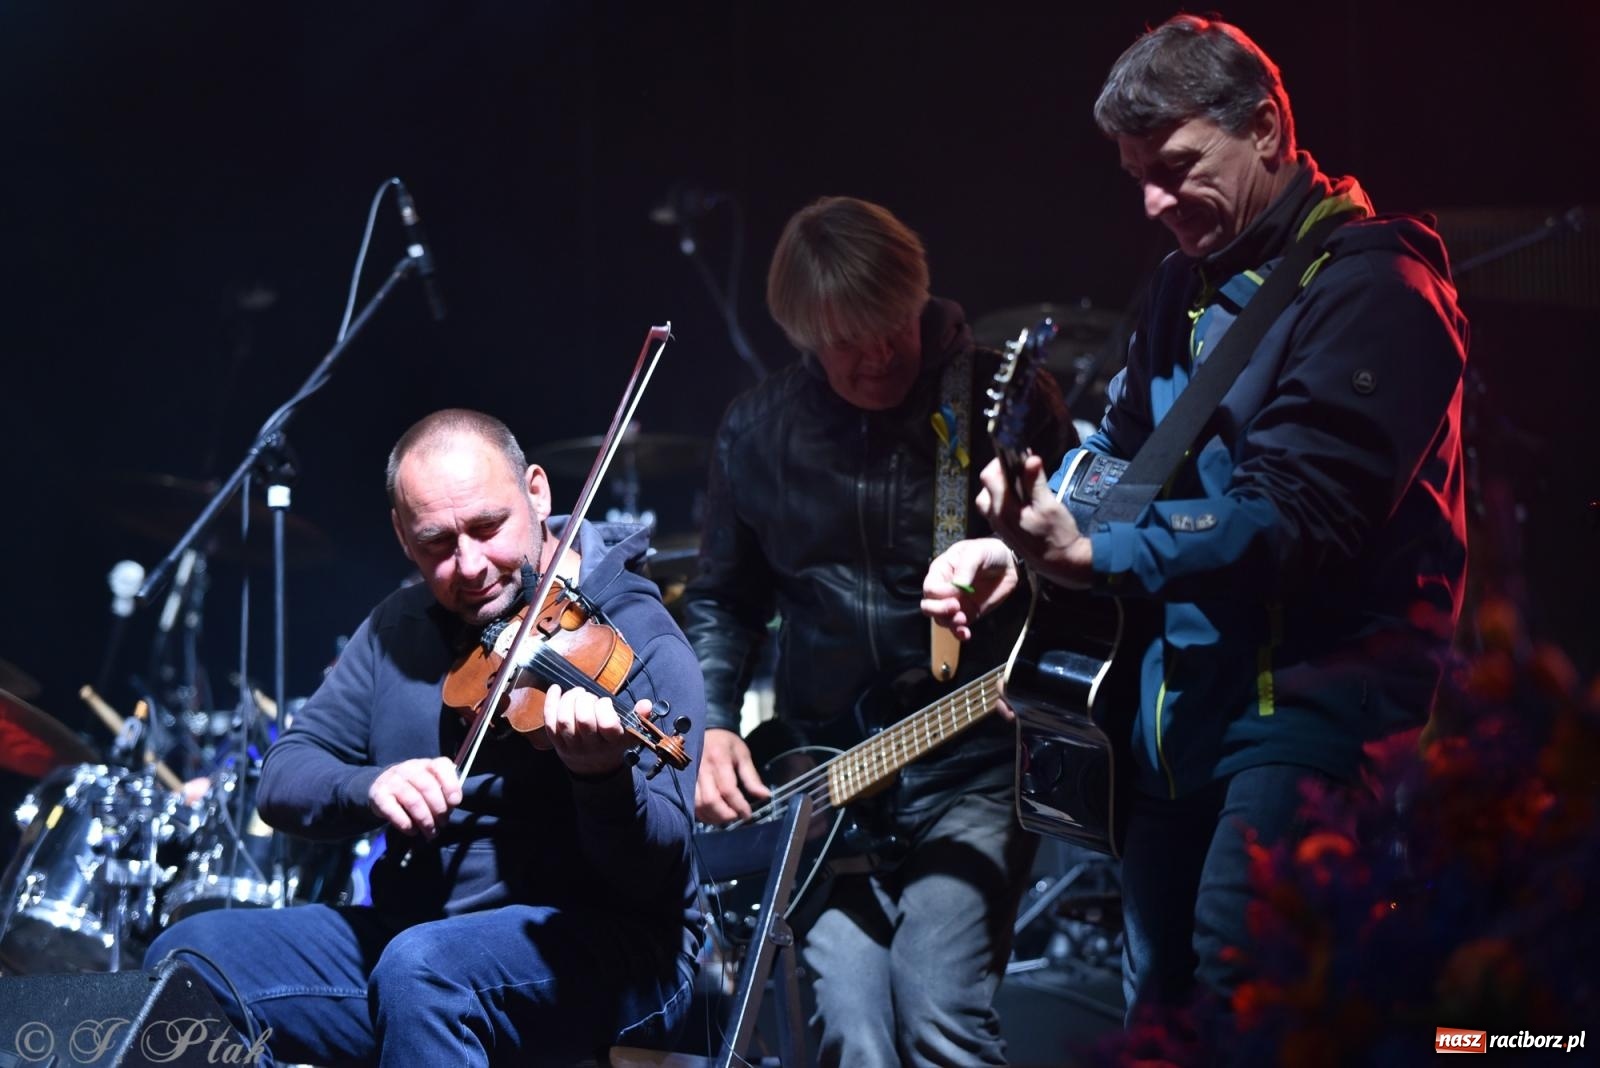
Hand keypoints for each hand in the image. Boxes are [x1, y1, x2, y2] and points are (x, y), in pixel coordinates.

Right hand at [369, 757, 461, 837]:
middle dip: (439, 810)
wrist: (381, 789)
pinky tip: (412, 830)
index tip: (454, 803)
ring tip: (429, 832)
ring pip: (413, 801)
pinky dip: (405, 823)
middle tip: (442, 824)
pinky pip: (393, 811)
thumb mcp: (430, 786)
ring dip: (425, 820)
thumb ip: (442, 794)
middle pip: (428, 787)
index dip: (451, 786)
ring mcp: (392, 780)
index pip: (441, 766)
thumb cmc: (414, 790)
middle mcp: (409, 768)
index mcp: (427, 764)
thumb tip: (449, 811)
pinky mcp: (379, 795)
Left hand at [544, 683, 634, 776]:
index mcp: (611, 743)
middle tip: (589, 696)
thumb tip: (646, 703)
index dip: (605, 708)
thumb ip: (640, 718)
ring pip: (564, 721)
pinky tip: (555, 689)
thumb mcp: (630, 734)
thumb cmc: (613, 745)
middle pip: (583, 720)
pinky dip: (550, 703)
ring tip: (576, 693)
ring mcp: (572, 746)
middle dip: (585, 701)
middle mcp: (591, 746)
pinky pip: (549, 723)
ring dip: (569, 700)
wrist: (594, 769)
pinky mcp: (557, 743)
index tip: (606, 702)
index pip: (607, 724)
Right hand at [694, 728, 769, 824]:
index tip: (747, 814)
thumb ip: (752, 777)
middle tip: (736, 816)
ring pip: (698, 804)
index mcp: (718, 759)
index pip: (728, 789)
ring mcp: (690, 776)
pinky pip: (691, 803)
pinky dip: (702, 814)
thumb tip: (764, 796)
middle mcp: (702, 768)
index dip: (739, 805)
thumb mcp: (743, 755)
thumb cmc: (725, 743)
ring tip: (726, 817)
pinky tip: (712, 815)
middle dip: (725, 814)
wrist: (705, 732)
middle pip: (710, 800)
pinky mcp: (684, 782)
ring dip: (713, 817)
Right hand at [921, 537, 1018, 641]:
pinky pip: (957, 627)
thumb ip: (966, 567)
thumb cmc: (989, 552)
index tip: (956, 592)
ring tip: (963, 619)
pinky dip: (958, 632)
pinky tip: (965, 634)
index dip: (940, 594)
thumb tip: (957, 585)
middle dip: (939, 610)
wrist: (1009, 564)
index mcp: (941, 571)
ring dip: (950, 622)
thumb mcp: (977, 552)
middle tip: (956, 607)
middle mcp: (945, 588)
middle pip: (929, 606)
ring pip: (941, 619)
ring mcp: (955, 602)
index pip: (930, 588)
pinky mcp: (968, 613)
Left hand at [976, 454, 1092, 587]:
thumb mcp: (1049, 505)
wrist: (1060, 563)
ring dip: (1001, 487)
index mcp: (1004, 509)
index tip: (1017, 456)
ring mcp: (999, 525)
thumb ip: (1036, 482)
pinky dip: (1004, 498)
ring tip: (1020, 483)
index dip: (1001, 462)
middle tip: (1019, 469)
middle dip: (999, 474)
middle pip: (986, 487)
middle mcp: (996, 517)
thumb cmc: (1057, 535)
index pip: (990, 477)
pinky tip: (1021, 498)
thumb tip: (1030, 459)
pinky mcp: (1004, 529)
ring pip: (989, 498)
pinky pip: (996, 509)